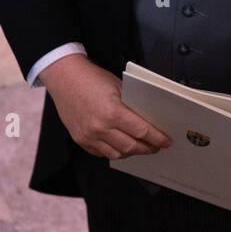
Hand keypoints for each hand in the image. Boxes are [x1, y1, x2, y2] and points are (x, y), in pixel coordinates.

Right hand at [39, 53, 171, 159]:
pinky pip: (102, 153)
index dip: (157, 138)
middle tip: (156, 146)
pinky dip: (114, 151)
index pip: (141, 131)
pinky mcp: (80, 140)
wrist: (64, 78)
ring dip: (132, 152)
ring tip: (141, 147)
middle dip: (147, 148)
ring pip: (117, 154)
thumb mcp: (119, 87)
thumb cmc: (91, 78)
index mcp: (112, 112)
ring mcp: (89, 136)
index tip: (166, 141)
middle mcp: (100, 128)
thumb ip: (132, 105)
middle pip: (131, 147)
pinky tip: (122, 146)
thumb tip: (149, 119)